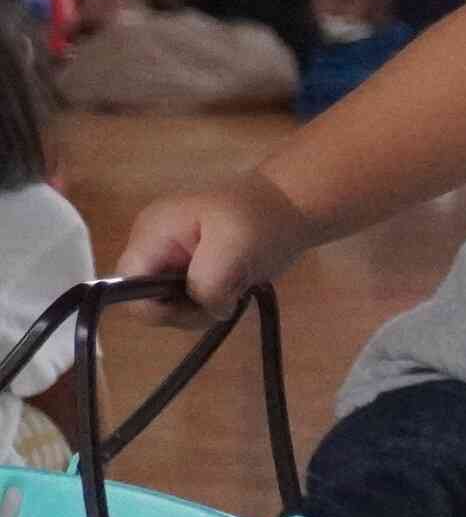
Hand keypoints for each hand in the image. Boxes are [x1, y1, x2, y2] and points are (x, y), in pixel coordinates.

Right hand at [115, 174, 313, 321]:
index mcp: (151, 234)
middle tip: (225, 298)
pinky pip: (186, 302)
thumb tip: (207, 308)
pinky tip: (232, 289)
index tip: (197, 305)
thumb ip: (209, 281)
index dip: (154, 306)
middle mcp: (152, 248)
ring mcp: (169, 260)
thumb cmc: (261, 218)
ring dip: (202, 309)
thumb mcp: (236, 246)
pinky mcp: (188, 272)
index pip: (125, 285)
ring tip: (234, 289)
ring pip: (168, 307)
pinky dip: (210, 304)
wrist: (289, 205)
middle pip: (146, 301)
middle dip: (184, 310)